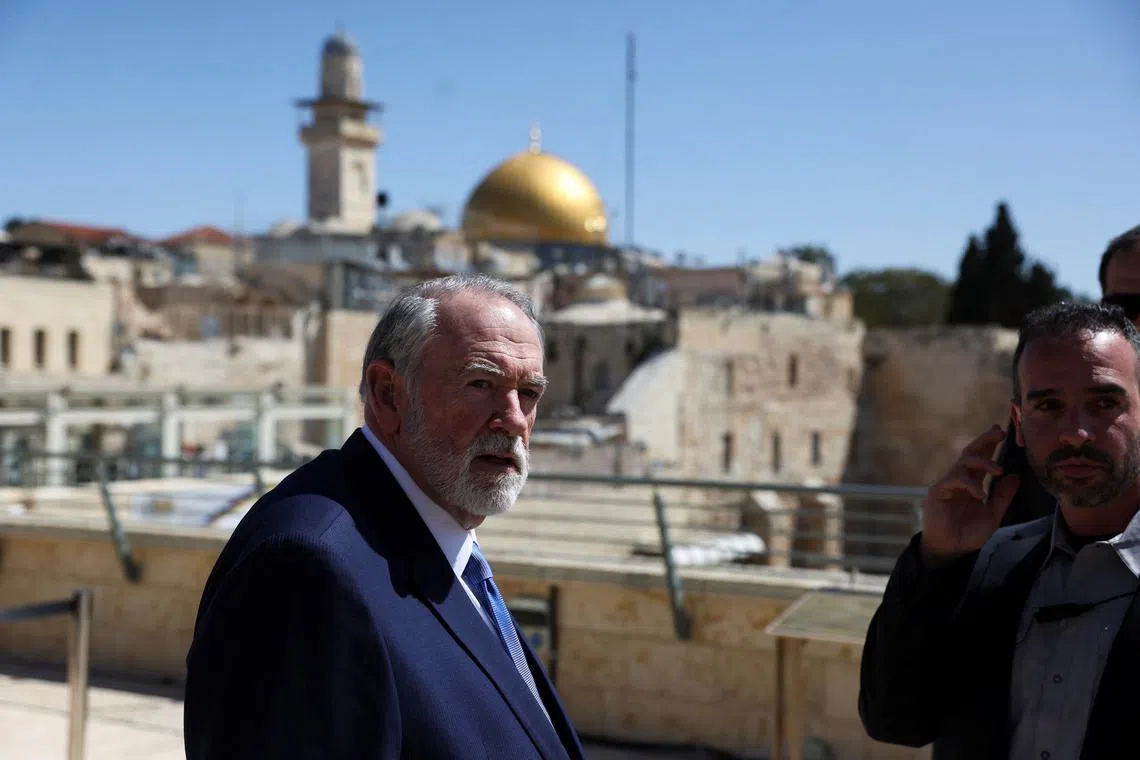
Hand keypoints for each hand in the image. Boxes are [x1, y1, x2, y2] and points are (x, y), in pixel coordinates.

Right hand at [920, 424, 1020, 565]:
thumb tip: (1015, 476)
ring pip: (963, 463)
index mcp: (972, 482)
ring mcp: (948, 484)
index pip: (981, 458)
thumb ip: (1003, 496)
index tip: (1001, 431)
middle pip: (970, 452)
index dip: (990, 444)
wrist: (952, 550)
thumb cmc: (969, 534)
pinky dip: (969, 484)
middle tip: (1000, 433)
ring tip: (998, 470)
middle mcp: (959, 479)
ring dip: (982, 462)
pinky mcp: (938, 491)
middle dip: (985, 441)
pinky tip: (980, 494)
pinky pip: (954, 480)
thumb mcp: (993, 515)